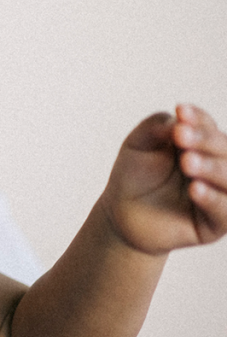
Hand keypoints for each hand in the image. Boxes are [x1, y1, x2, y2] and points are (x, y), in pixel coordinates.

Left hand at [102, 105, 226, 254]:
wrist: (120, 212)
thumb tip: (177, 119)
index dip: (197, 119)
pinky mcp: (215, 224)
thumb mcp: (139, 144)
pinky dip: (212, 198)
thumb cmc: (134, 174)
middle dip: (204, 141)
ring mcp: (220, 194)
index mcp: (203, 144)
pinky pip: (224, 211)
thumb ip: (156, 127)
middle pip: (224, 149)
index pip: (208, 126)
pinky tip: (195, 189)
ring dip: (211, 168)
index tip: (180, 112)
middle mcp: (217, 167)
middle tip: (180, 135)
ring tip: (187, 161)